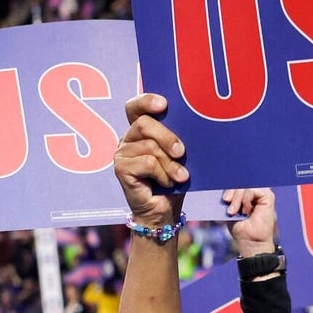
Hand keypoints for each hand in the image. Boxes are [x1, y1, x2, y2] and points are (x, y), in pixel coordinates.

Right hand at [116, 93, 188, 227]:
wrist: (165, 211)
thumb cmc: (174, 180)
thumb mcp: (179, 156)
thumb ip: (177, 138)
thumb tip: (192, 123)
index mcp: (140, 130)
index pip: (136, 106)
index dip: (147, 100)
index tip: (164, 104)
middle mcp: (128, 139)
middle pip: (143, 124)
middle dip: (167, 136)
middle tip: (182, 152)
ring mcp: (122, 153)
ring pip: (149, 146)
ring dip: (170, 164)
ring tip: (180, 177)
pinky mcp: (120, 169)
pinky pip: (147, 163)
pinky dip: (163, 174)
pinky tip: (166, 183)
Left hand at [225, 188, 276, 257]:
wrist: (251, 242)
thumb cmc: (242, 229)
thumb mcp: (231, 211)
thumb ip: (230, 199)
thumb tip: (224, 190)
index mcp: (246, 195)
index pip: (237, 184)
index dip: (230, 189)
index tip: (225, 200)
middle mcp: (255, 193)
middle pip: (241, 183)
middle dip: (232, 192)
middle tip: (227, 204)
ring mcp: (261, 195)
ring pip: (246, 186)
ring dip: (237, 198)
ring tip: (234, 212)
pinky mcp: (268, 197)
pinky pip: (252, 190)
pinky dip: (246, 199)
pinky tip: (246, 210)